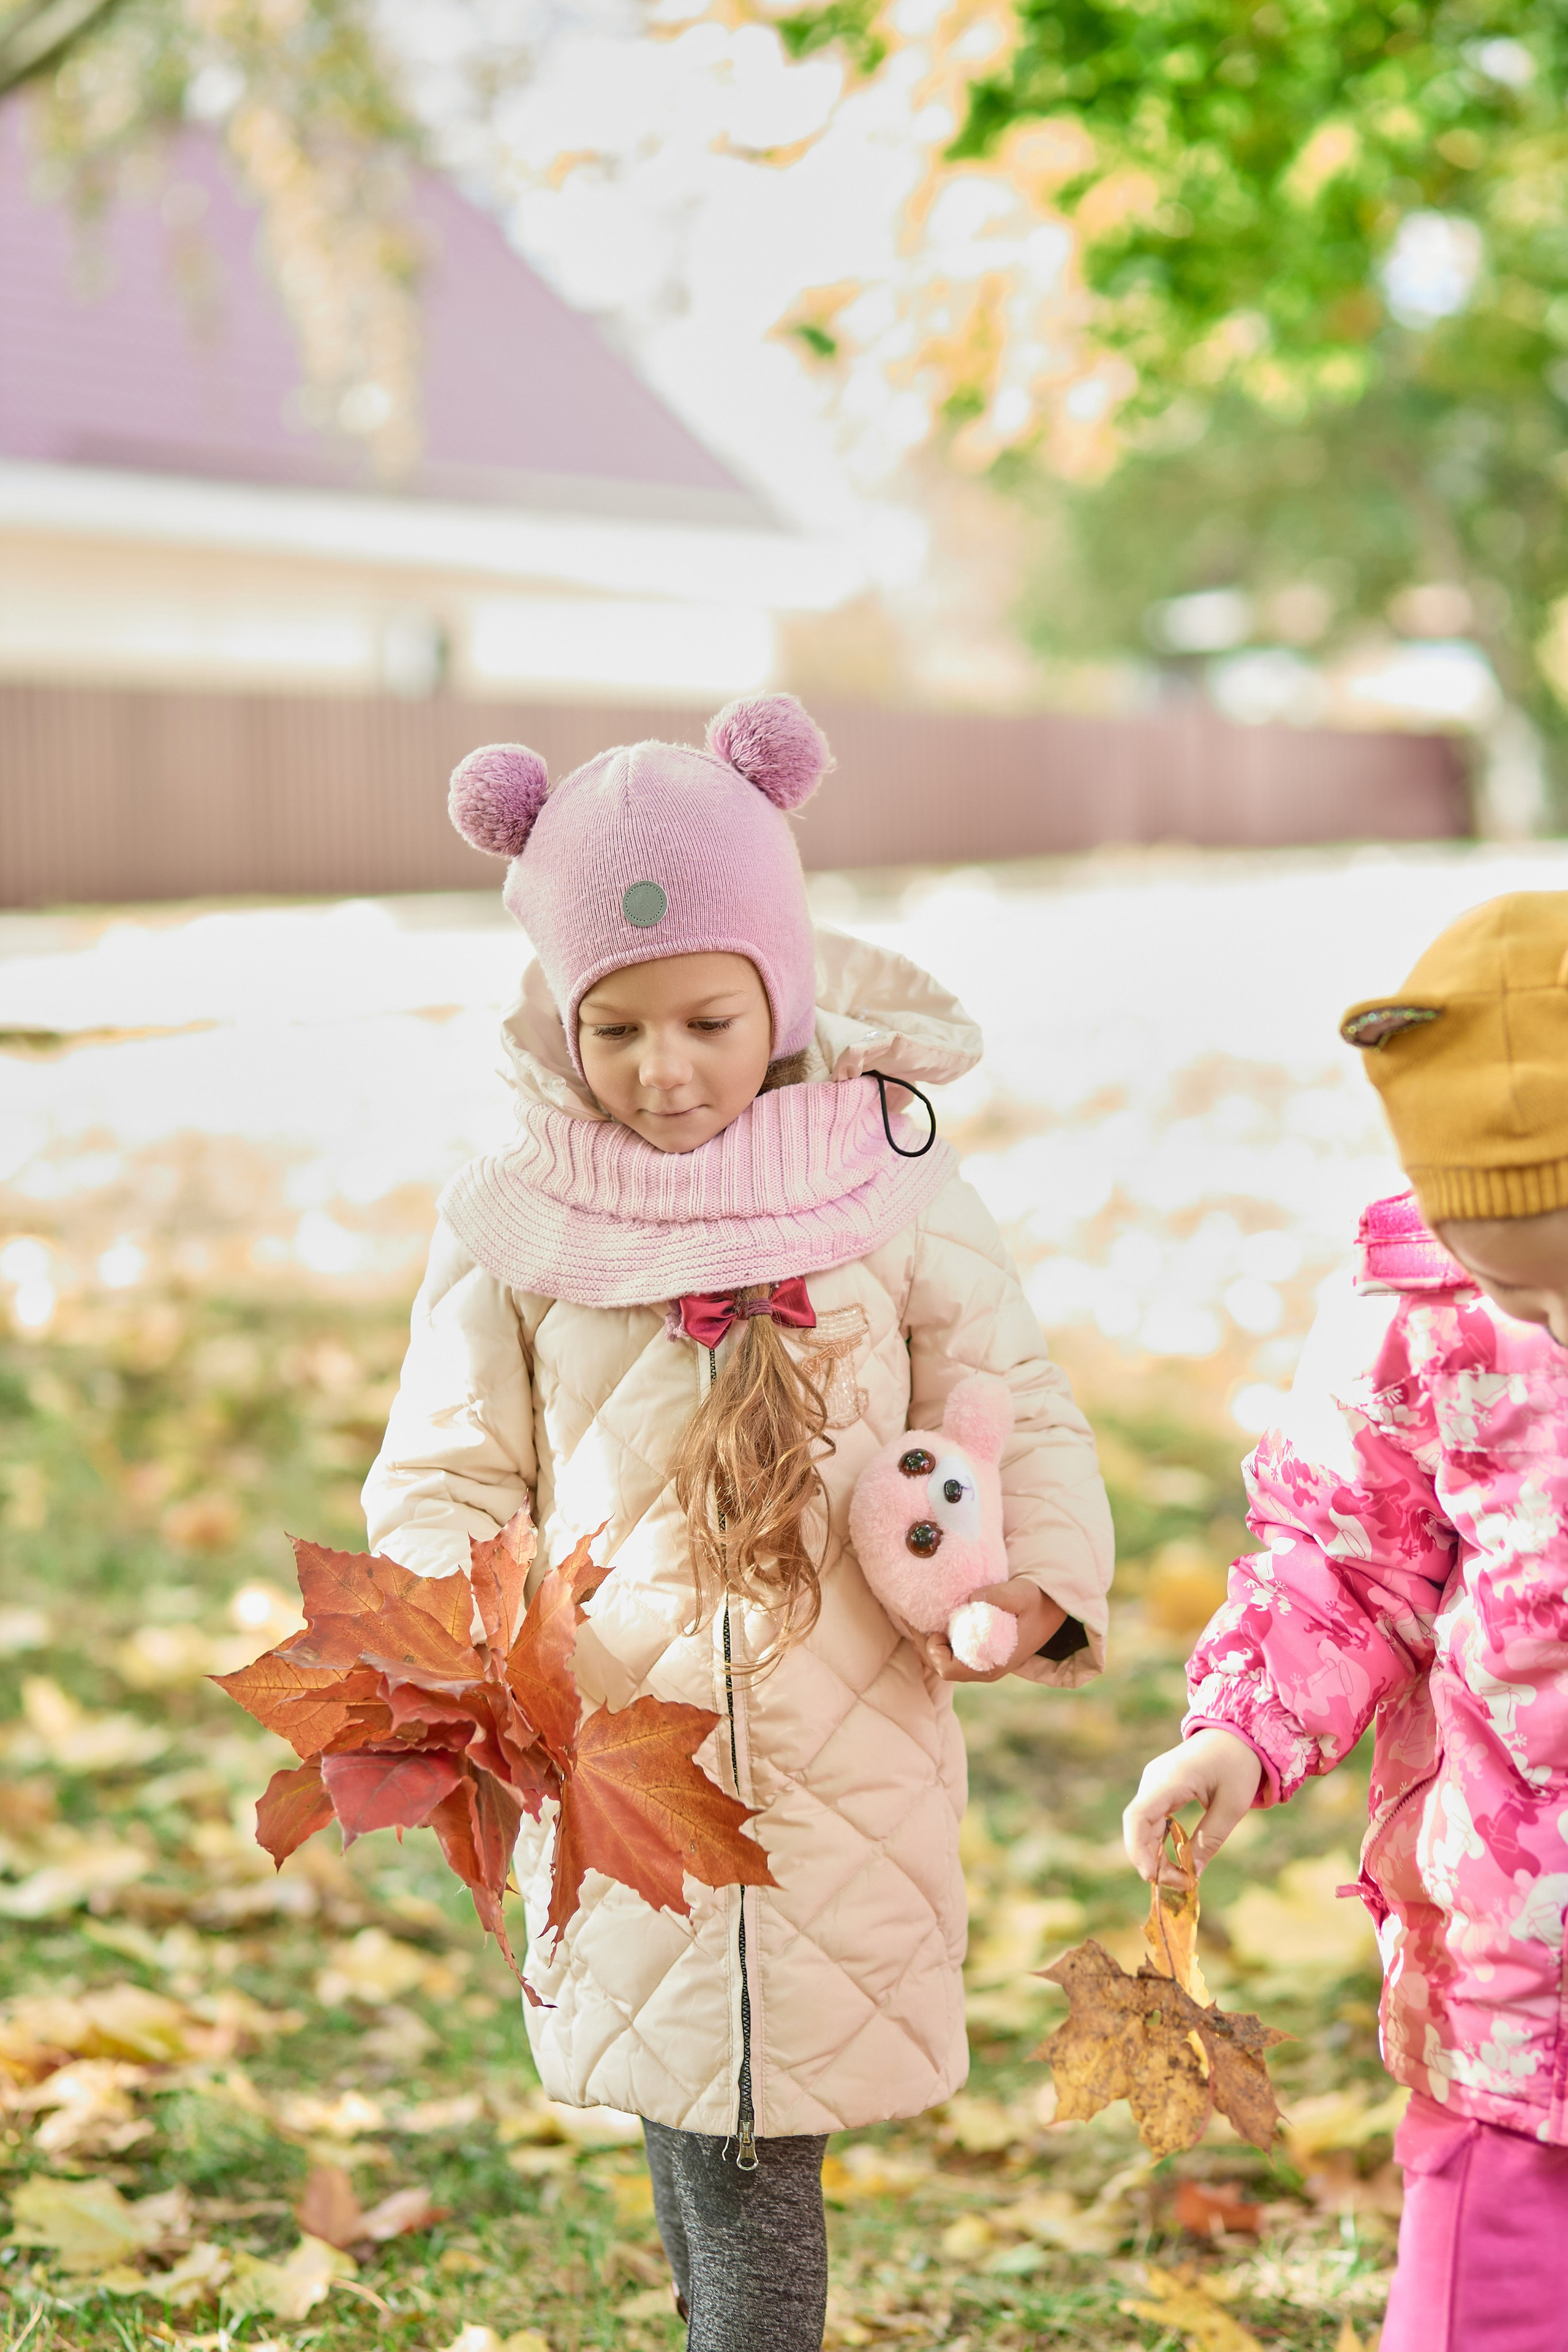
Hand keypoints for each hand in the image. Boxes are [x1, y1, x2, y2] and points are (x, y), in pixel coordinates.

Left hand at [921, 1580, 1065, 1683]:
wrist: (1051, 1608)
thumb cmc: (1036, 1602)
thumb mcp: (1023, 1594)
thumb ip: (999, 1596)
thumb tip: (971, 1598)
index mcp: (992, 1664)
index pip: (949, 1670)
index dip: (934, 1652)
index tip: (935, 1628)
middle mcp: (983, 1669)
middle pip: (940, 1666)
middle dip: (923, 1643)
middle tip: (913, 1616)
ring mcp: (980, 1662)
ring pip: (943, 1659)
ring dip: (928, 1640)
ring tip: (918, 1615)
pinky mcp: (979, 1652)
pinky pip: (951, 1650)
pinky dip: (938, 1637)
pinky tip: (933, 1617)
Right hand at [1122, 1728, 1263, 1882]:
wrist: (1237, 1734)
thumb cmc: (1238, 1764)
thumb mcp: (1232, 1805)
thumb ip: (1211, 1838)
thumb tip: (1194, 1875)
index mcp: (1170, 1779)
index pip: (1138, 1816)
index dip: (1138, 1850)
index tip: (1154, 1877)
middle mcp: (1154, 1780)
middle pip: (1137, 1826)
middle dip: (1151, 1859)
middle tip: (1180, 1884)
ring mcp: (1154, 1783)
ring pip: (1142, 1825)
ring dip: (1155, 1853)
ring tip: (1180, 1876)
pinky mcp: (1160, 1788)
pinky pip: (1151, 1819)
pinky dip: (1159, 1842)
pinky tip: (1175, 1859)